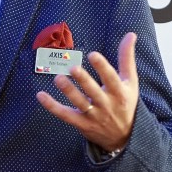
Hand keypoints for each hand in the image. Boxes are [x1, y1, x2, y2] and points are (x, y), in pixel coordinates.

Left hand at [36, 32, 138, 152]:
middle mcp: (106, 104)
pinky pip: (65, 115)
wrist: (124, 137)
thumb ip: (127, 58)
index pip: (111, 78)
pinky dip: (52, 106)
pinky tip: (41, 95)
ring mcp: (94, 115)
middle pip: (93, 91)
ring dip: (68, 91)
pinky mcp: (82, 124)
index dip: (102, 67)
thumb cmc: (126, 103)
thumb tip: (130, 34)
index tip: (92, 55)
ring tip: (58, 78)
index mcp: (120, 92)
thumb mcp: (131, 81)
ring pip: (79, 103)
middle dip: (83, 80)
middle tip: (73, 68)